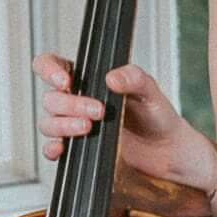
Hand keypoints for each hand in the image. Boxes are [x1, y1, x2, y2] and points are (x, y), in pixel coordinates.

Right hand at [32, 52, 216, 191]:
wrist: (168, 150)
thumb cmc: (158, 116)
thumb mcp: (150, 92)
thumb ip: (134, 78)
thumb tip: (112, 78)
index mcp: (89, 80)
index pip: (52, 66)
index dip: (49, 70)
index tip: (66, 81)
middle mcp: (77, 101)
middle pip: (51, 98)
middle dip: (71, 104)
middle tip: (98, 111)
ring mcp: (75, 125)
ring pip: (49, 122)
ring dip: (64, 125)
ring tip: (89, 128)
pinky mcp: (77, 150)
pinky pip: (51, 148)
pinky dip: (52, 149)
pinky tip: (63, 149)